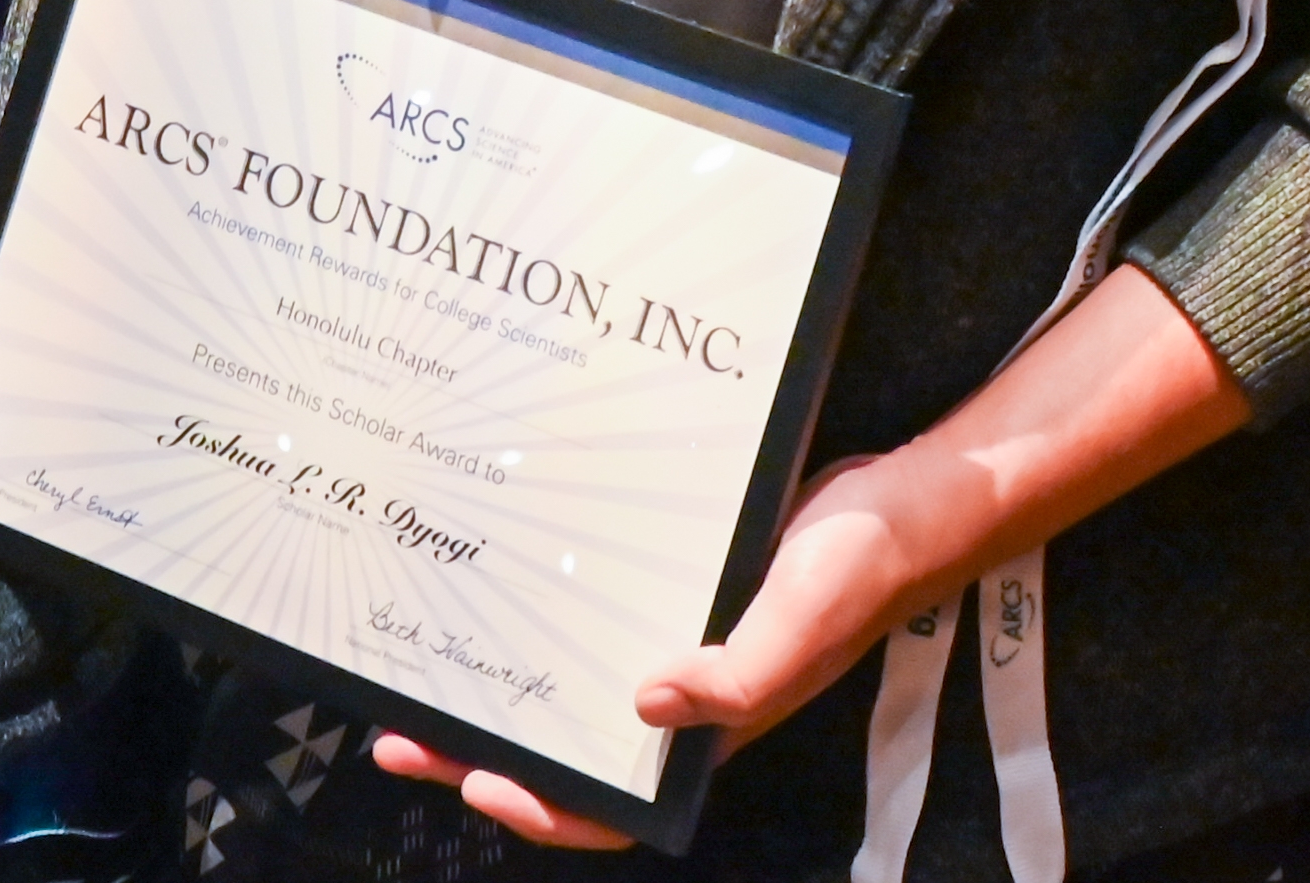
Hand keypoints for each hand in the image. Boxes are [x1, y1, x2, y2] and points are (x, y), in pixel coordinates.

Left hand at [370, 451, 913, 851]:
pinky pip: (591, 626)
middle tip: (401, 733)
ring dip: (498, 692)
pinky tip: (498, 594)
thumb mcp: (803, 617)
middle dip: (483, 753)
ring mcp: (681, 647)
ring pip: (569, 691)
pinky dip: (541, 625)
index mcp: (713, 729)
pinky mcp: (677, 596)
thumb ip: (739, 676)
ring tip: (421, 674)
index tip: (477, 783)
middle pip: (570, 752)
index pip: (617, 806)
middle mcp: (687, 700)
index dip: (545, 810)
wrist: (907, 498)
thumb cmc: (861, 563)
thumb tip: (648, 704)